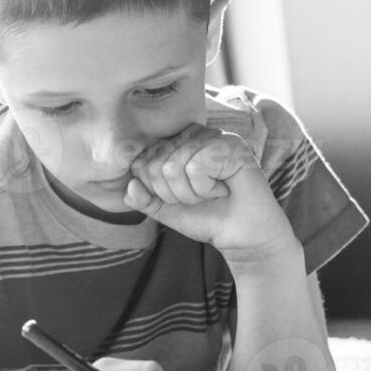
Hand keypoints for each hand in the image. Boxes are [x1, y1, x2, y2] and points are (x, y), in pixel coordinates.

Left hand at [123, 124, 291, 257]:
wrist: (240, 236)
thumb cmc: (206, 217)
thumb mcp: (165, 209)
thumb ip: (142, 199)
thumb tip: (130, 186)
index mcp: (174, 143)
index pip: (140, 162)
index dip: (155, 190)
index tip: (179, 197)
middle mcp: (192, 134)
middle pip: (154, 164)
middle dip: (172, 194)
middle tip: (199, 197)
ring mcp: (212, 136)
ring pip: (173, 166)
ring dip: (190, 194)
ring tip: (212, 193)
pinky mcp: (230, 144)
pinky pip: (195, 167)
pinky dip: (206, 188)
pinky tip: (224, 189)